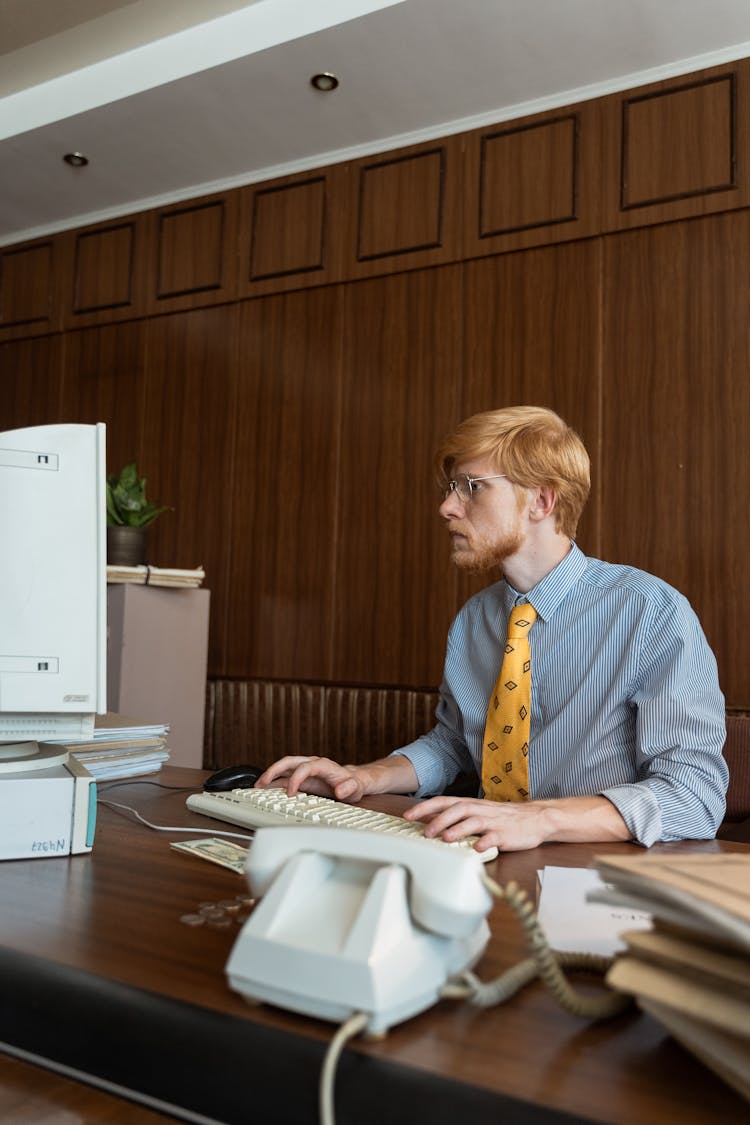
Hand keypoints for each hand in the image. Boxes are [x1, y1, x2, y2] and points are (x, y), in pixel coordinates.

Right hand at [255, 756, 369, 802]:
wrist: (354, 782)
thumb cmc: (354, 784)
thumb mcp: (356, 787)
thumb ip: (349, 788)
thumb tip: (340, 790)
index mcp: (322, 765)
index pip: (304, 767)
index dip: (296, 779)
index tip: (290, 794)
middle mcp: (311, 764)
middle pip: (288, 762)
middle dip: (273, 771)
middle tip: (261, 783)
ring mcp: (305, 770)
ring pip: (283, 769)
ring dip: (270, 776)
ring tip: (257, 787)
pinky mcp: (302, 779)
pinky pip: (284, 778)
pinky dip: (274, 783)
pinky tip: (265, 791)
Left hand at [403, 793, 630, 850]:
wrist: (537, 819)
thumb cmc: (505, 818)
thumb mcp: (480, 814)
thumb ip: (459, 818)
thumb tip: (432, 824)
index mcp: (472, 804)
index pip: (444, 802)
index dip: (425, 808)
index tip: (408, 816)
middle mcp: (481, 810)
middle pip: (456, 809)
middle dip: (438, 819)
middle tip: (423, 831)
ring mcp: (494, 821)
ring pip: (473, 821)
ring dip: (457, 829)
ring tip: (444, 838)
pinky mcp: (506, 834)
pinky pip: (495, 837)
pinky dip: (485, 842)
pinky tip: (477, 848)